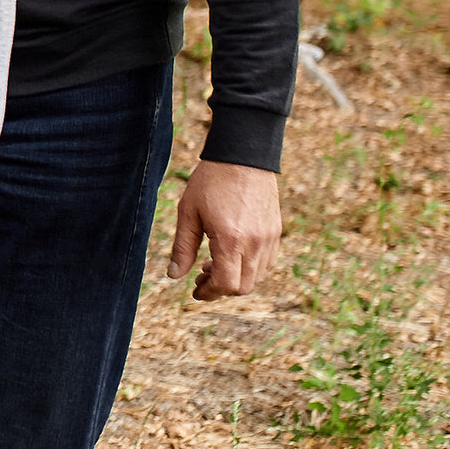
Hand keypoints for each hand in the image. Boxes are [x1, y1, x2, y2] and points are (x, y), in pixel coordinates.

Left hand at [168, 159, 281, 299]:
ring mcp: (269, 238)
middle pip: (243, 287)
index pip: (226, 284)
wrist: (243, 156)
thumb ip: (182, 247)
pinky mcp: (275, 231)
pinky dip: (249, 267)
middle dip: (221, 288)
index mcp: (231, 240)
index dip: (209, 293)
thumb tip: (174, 275)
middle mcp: (255, 243)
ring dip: (235, 278)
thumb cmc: (210, 181)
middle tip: (200, 278)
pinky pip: (267, 262)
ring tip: (212, 264)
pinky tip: (232, 254)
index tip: (195, 291)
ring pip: (256, 277)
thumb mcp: (188, 212)